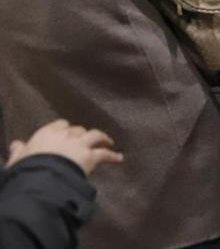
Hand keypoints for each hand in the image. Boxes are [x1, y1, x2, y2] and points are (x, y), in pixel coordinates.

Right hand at [6, 120, 122, 176]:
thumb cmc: (26, 170)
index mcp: (47, 133)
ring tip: (108, 142)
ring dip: (102, 138)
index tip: (67, 133)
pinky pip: (105, 154)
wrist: (40, 178)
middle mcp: (65, 135)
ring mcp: (80, 144)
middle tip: (86, 142)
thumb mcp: (17, 160)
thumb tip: (16, 144)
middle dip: (83, 135)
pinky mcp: (90, 156)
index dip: (65, 130)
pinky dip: (113, 156)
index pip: (60, 125)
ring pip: (95, 136)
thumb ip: (19, 151)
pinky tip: (119, 158)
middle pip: (78, 130)